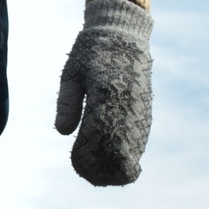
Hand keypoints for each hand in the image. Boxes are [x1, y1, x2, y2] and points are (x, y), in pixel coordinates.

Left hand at [54, 0, 151, 186]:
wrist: (124, 35)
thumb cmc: (91, 54)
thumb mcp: (72, 73)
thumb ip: (67, 102)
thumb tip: (62, 132)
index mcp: (107, 94)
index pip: (98, 138)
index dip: (87, 157)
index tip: (76, 163)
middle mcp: (127, 106)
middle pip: (118, 153)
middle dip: (101, 169)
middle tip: (85, 171)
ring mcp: (140, 111)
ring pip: (132, 152)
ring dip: (115, 167)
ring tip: (97, 172)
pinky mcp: (145, 114)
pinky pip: (139, 144)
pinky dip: (126, 158)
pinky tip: (110, 161)